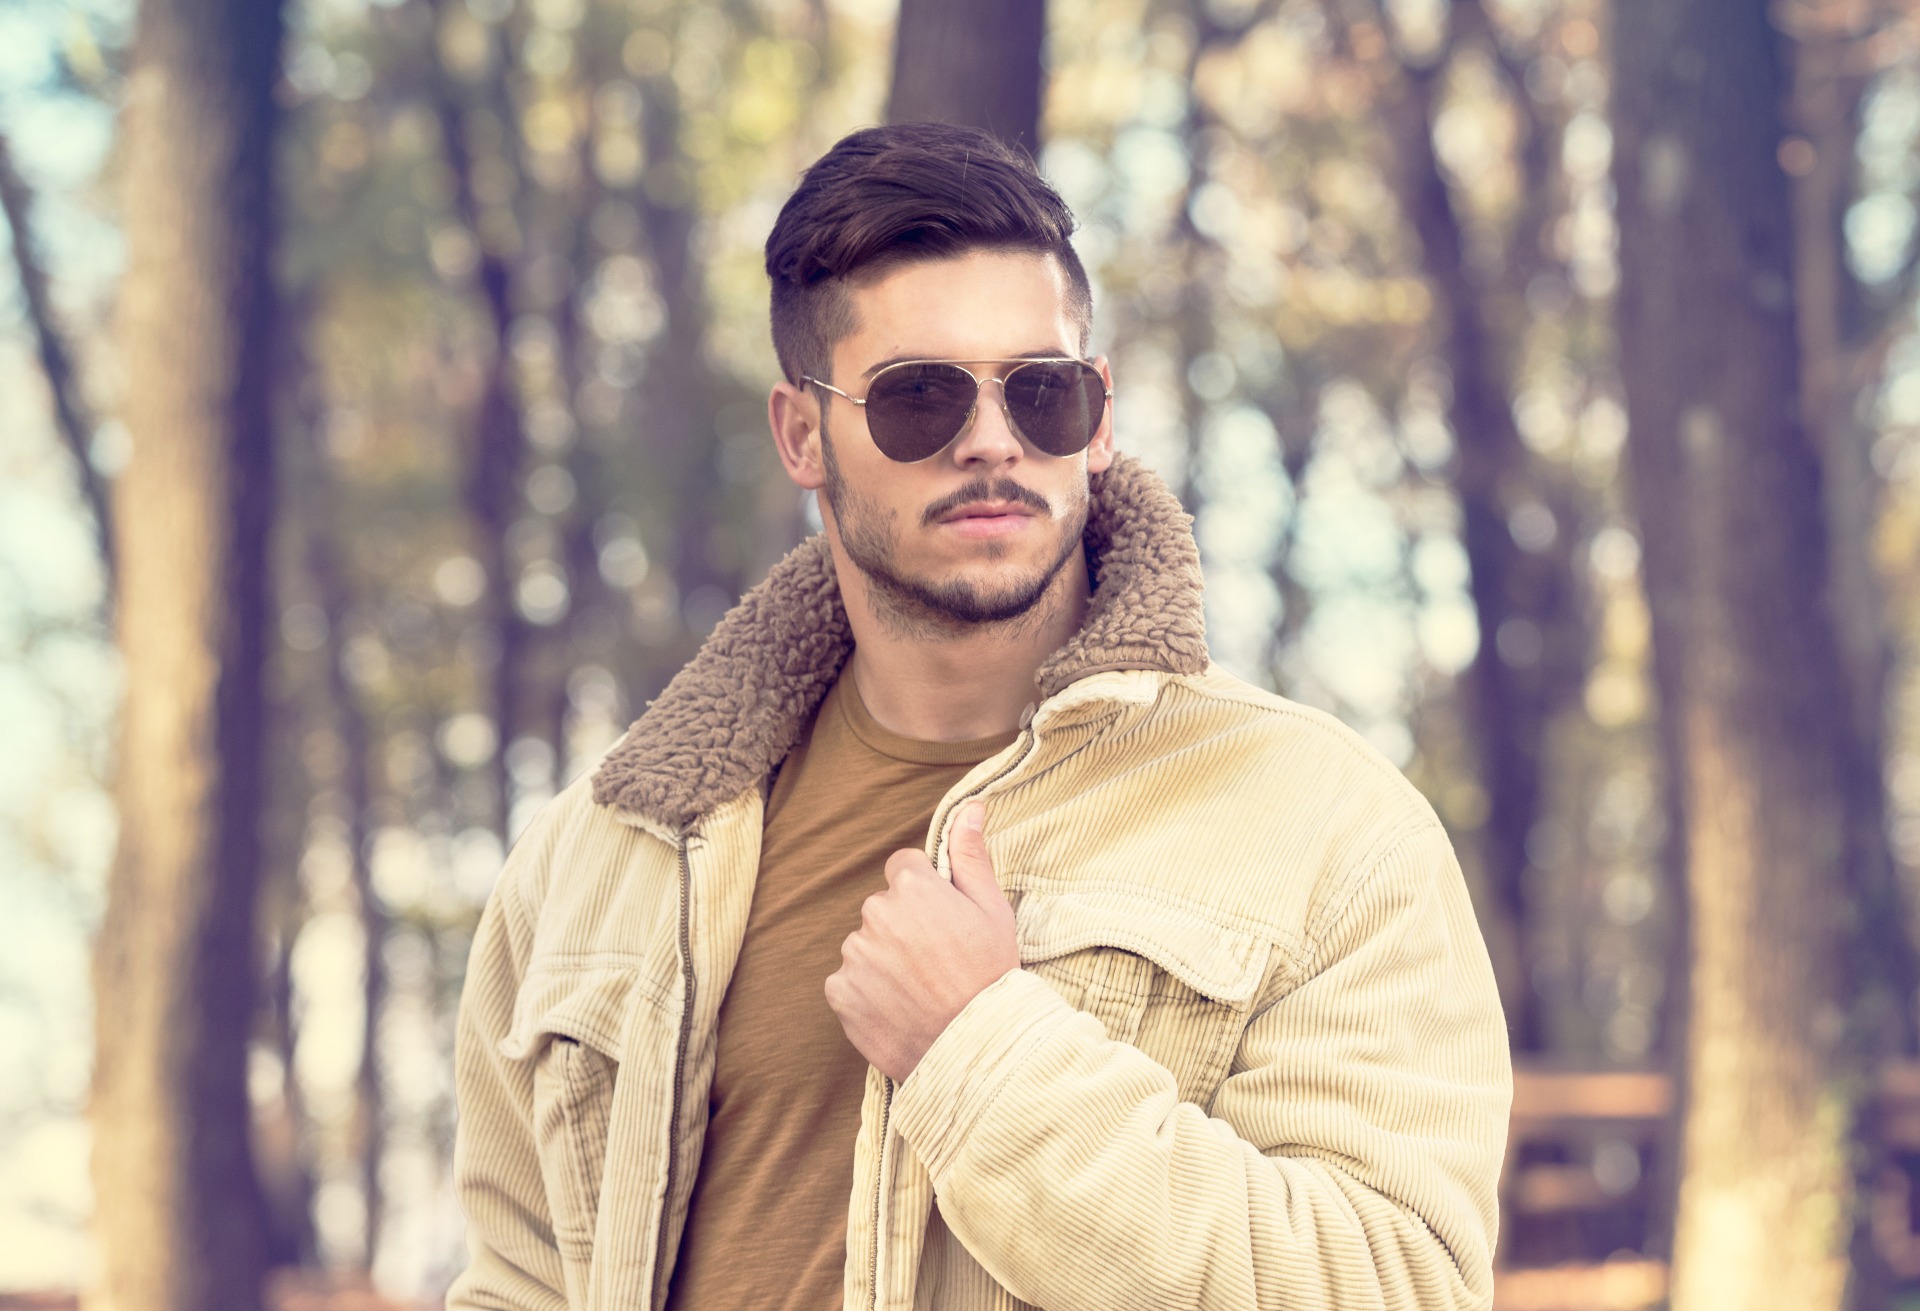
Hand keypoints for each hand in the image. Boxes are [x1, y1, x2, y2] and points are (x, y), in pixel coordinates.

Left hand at [825, 802, 1019, 1080]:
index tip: (943, 922)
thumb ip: (971, 855)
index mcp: (912, 887)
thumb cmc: (990, 976)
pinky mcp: (840, 993)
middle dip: (903, 926)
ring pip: (865, 946)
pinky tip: (898, 1008)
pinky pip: (848, 983)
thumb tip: (970, 806)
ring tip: (920, 990)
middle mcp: (875, 914)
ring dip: (884, 960)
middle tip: (937, 962)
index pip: (903, 869)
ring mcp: (854, 955)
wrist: (975, 1048)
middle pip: (883, 908)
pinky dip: (867, 993)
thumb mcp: (992, 910)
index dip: (925, 893)